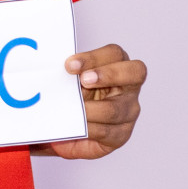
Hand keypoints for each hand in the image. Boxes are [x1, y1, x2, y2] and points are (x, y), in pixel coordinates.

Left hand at [45, 44, 145, 159]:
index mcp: (118, 64)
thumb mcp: (73, 81)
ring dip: (90, 109)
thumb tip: (53, 72)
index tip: (70, 65)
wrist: (74, 127)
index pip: (115, 54)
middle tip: (84, 80)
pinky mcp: (121, 134)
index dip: (93, 57)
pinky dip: (87, 128)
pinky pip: (106, 131)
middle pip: (135, 72)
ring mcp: (128, 111)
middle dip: (108, 74)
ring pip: (115, 109)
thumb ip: (70, 75)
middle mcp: (129, 86)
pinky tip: (74, 125)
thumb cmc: (77, 95)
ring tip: (71, 109)